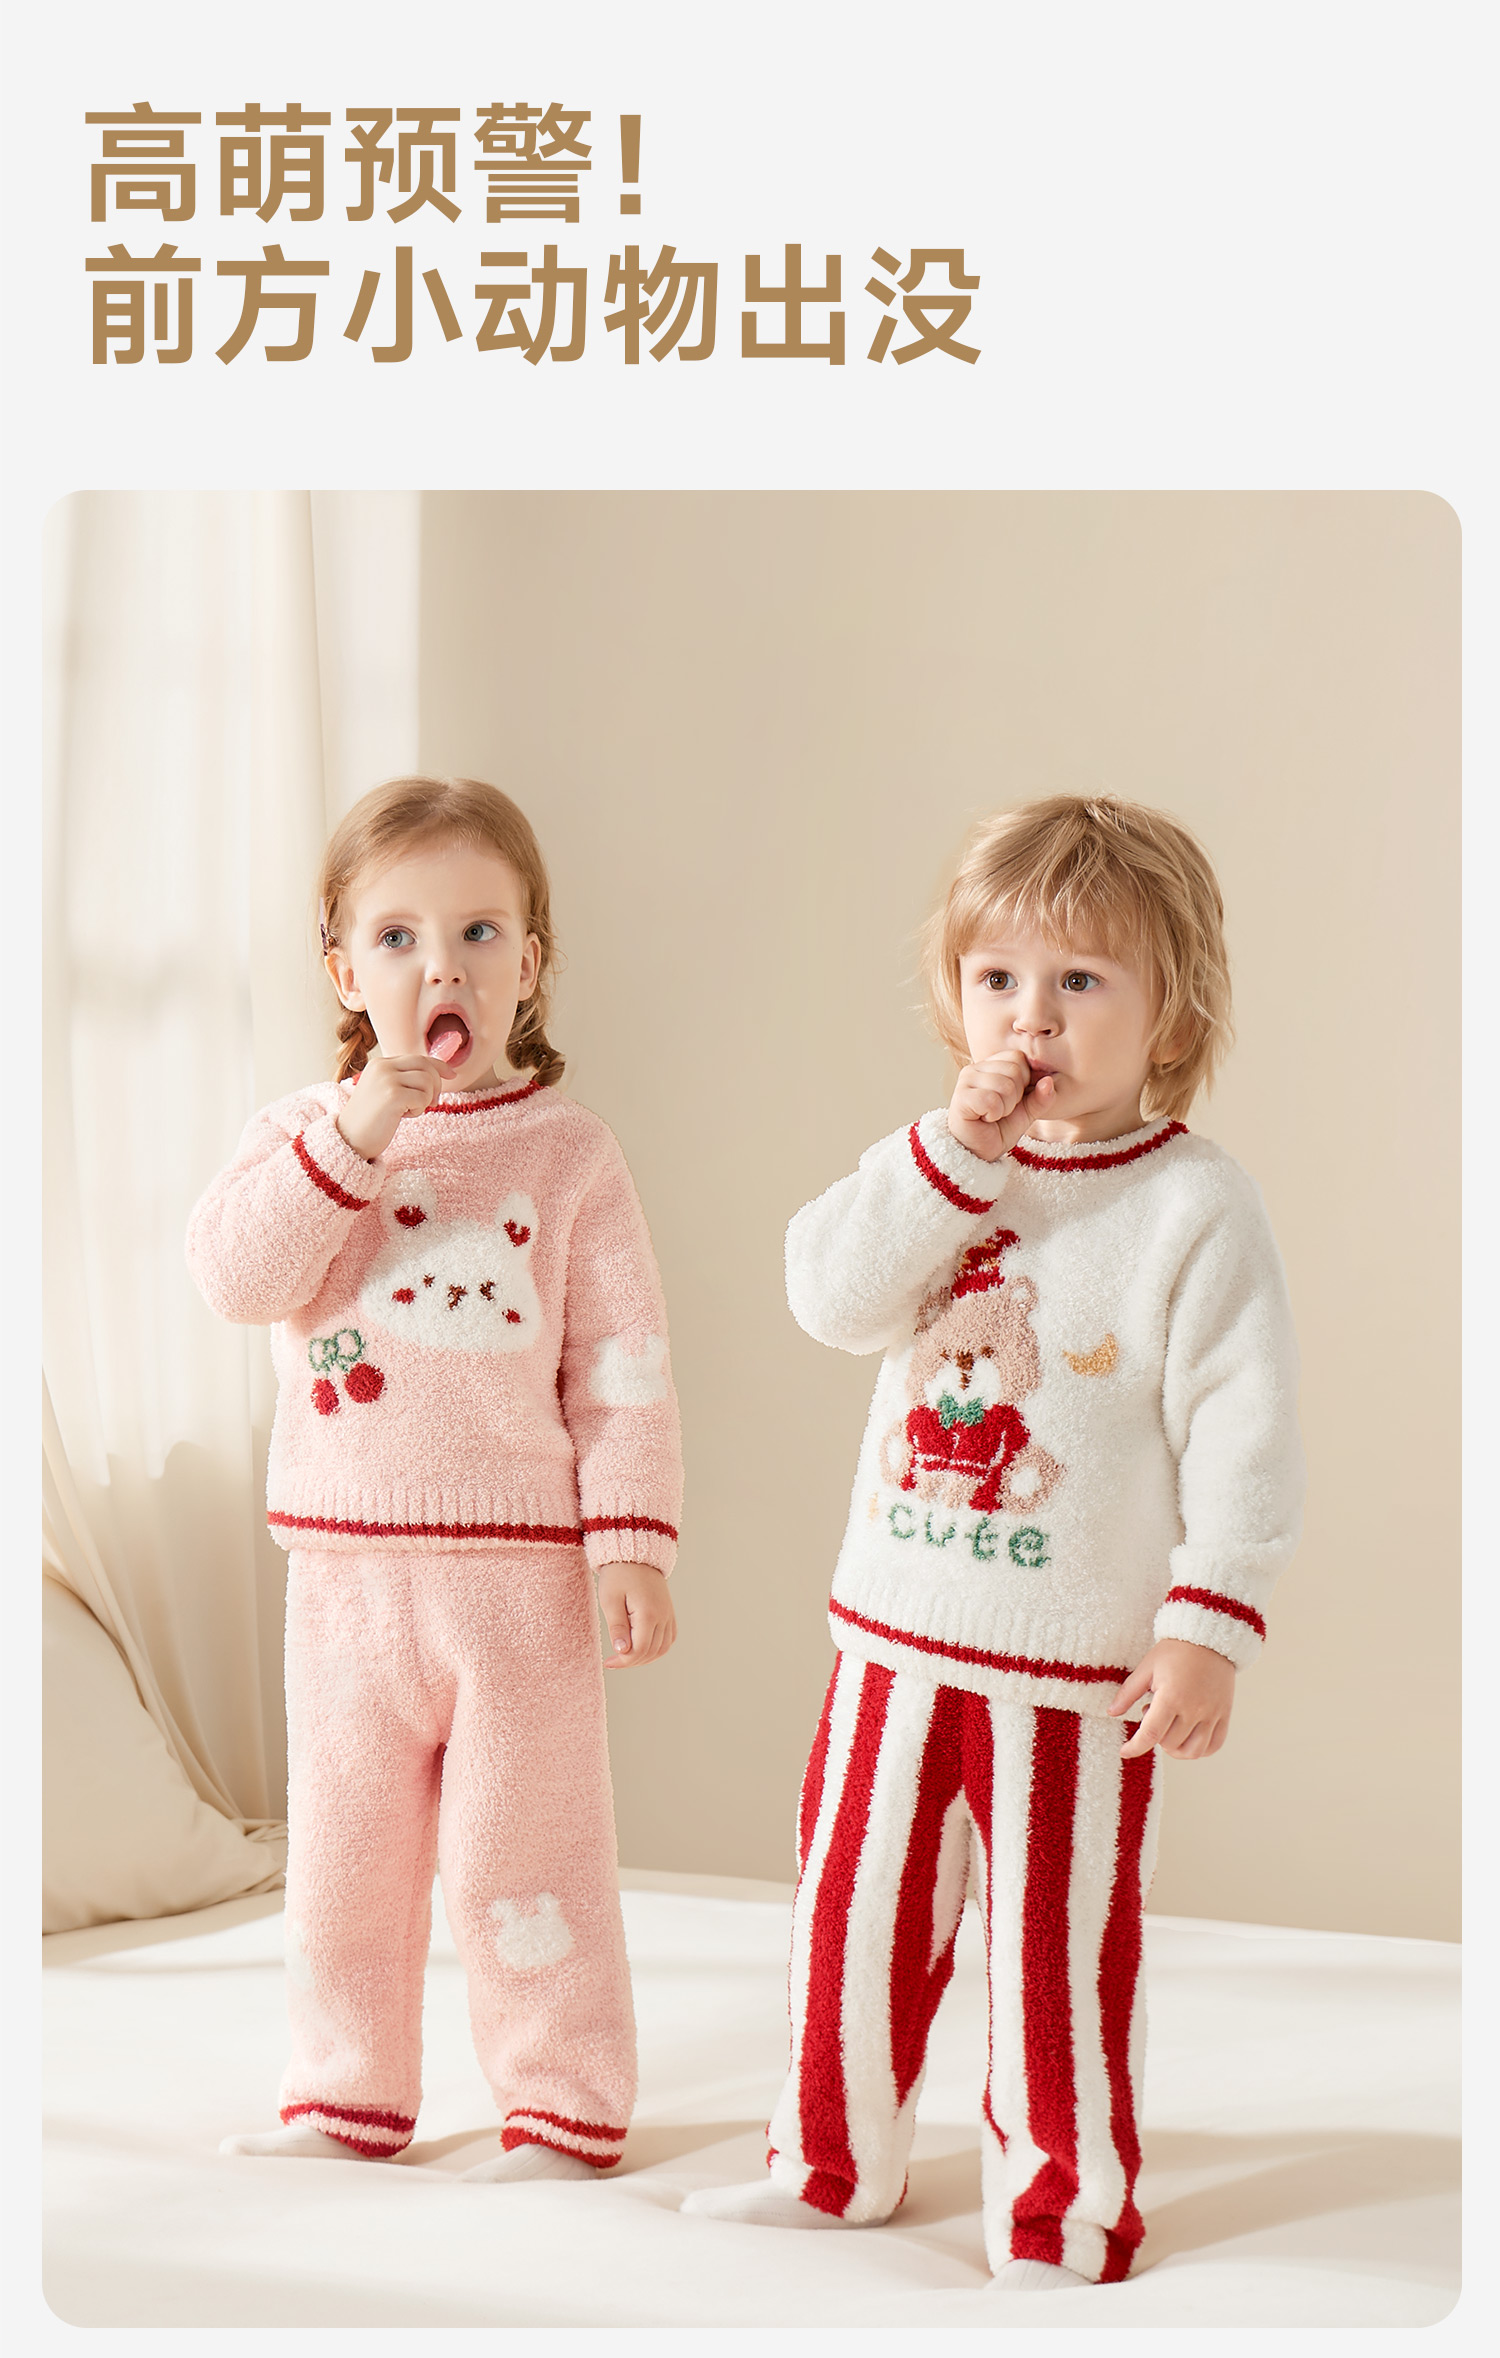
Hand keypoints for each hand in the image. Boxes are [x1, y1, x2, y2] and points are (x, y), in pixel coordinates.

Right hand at [334, 1051, 444, 1160]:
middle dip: (436, 1086)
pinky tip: (402, 1116)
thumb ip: (405, 1079)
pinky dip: (418, 1110)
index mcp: (380, 1063)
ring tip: (407, 1111)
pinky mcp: (392, 1096)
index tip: (451, 1075)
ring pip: (427, 1082)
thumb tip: (439, 1074)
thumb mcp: (386, 1091)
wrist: (350, 1139)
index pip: (418, 1058)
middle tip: (430, 1104)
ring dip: (424, 1100)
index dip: (438, 1065)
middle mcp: (382, 1067)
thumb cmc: (371, 1119)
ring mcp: (386, 1080)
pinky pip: (423, 1097)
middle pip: (426, 1067)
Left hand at [596, 1561, 675, 1668]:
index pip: (639, 1649)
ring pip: (662, 1648)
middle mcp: (663, 1616)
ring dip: (645, 1658)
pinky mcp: (669, 1612)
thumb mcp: (610, 1599)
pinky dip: (656, 1648)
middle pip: (651, 1652)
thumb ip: (617, 1627)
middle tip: (613, 1661)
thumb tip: (622, 1651)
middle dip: (631, 1661)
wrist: (635, 1554)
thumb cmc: (619, 1575)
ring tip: (626, 1657)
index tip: (608, 1662)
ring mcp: (668, 1614)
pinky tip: (642, 1648)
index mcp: (648, 1613)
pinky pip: (668, 1638)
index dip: (623, 1661)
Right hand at [947, 1050, 1056, 1162]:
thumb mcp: (1026, 1112)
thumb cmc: (998, 1129)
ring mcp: (965, 1081)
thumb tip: (1049, 1081)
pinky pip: (991, 1100)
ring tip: (992, 1115)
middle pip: (1014, 1070)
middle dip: (1016, 1096)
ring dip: (1005, 1108)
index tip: (1011, 1099)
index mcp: (990, 1065)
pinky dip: (994, 1114)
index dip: (1024, 1081)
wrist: (978, 1153)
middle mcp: (975, 1068)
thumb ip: (1040, 1097)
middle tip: (1001, 1110)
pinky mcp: (961, 1098)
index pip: (1018, 1057)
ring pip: (1005, 1085)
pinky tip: (984, 1118)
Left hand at [1108, 1638, 1234, 1759]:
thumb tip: (1111, 1712)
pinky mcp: (1224, 1715)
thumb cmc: (1176, 1650)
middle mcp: (1194, 1709)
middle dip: (1154, 1736)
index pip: (1150, 1734)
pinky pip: (1213, 1745)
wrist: (1209, 1638)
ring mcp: (1212, 1714)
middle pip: (1169, 1743)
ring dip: (1175, 1749)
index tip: (1124, 1751)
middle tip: (1152, 1713)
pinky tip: (1188, 1736)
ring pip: (1192, 1751)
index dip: (1134, 1747)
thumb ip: (1128, 1693)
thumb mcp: (1147, 1668)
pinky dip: (1199, 1749)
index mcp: (1172, 1697)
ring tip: (1169, 1728)